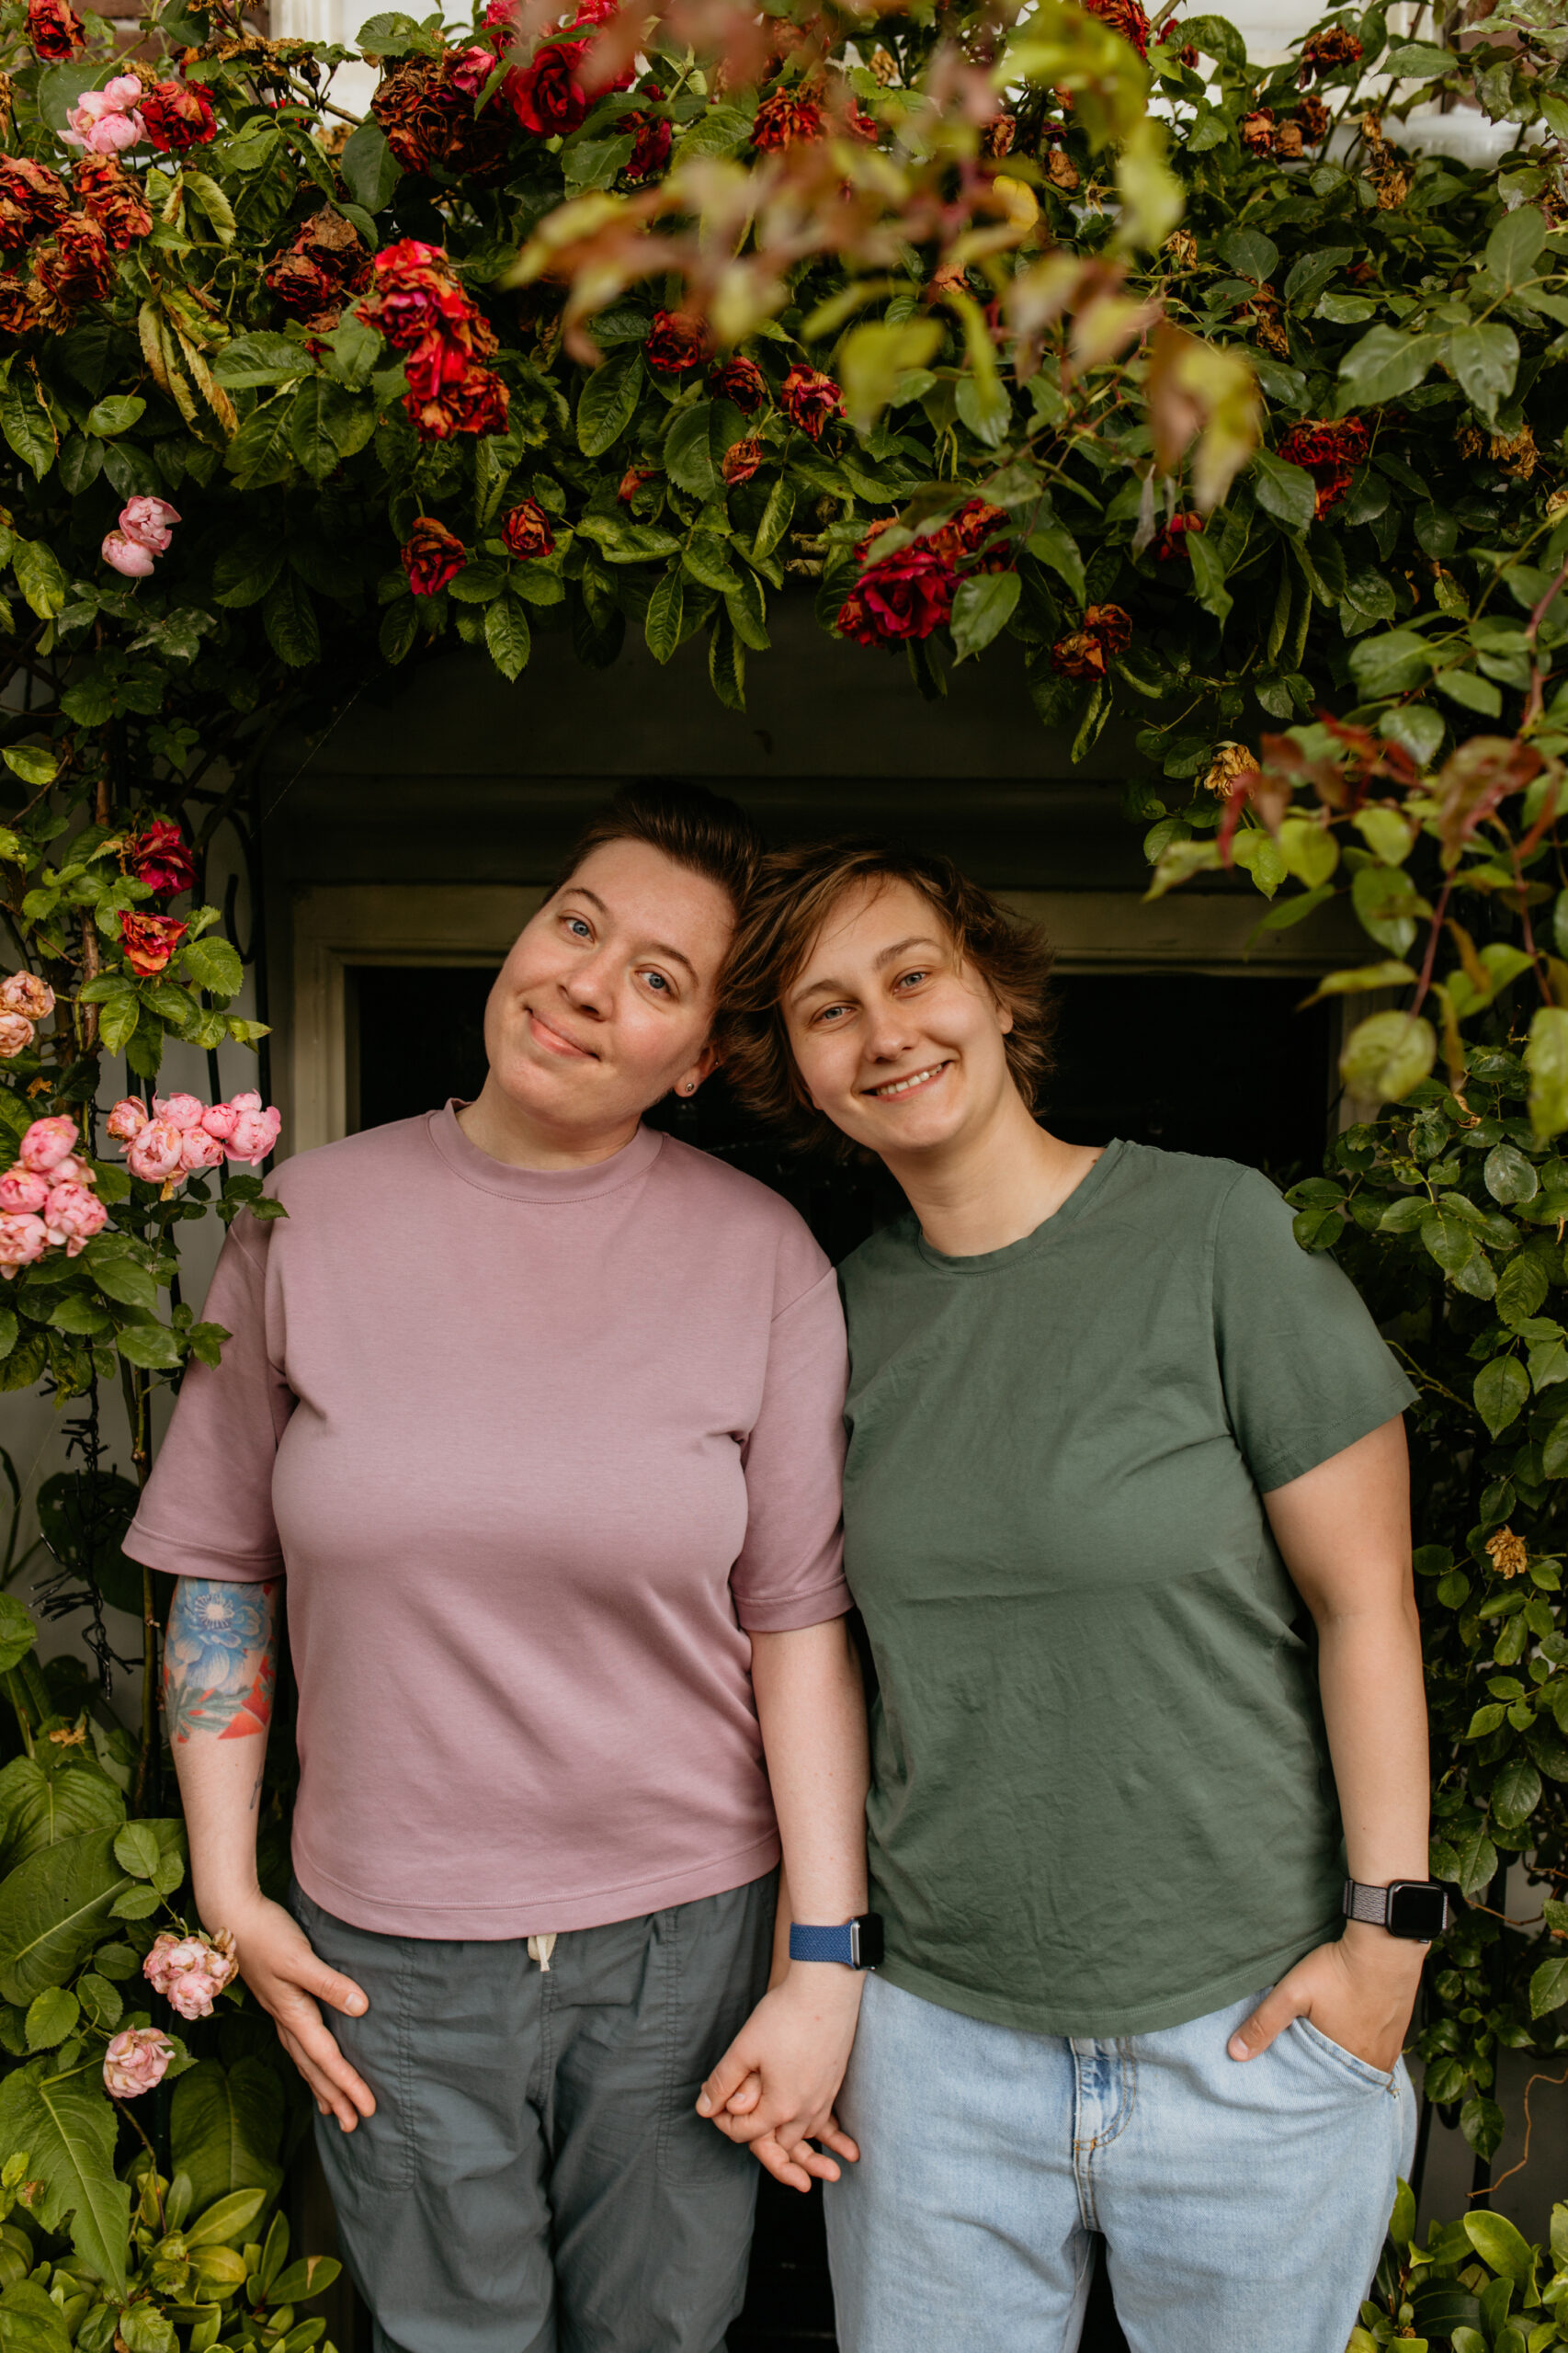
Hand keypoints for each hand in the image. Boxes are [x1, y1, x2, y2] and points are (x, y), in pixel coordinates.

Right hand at [214, 1889, 375, 2130]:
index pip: (327, 2058)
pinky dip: (308, 2063)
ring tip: (333, 2111)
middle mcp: (286, 2019)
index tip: (368, 2109)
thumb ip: (329, 1983)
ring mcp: (280, 2012)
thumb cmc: (267, 1934)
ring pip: (303, 2060)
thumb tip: (362, 2009)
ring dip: (320, 2086)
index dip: (348, 2085)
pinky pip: (297, 2044)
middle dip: (334, 2098)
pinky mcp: (278, 2000)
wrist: (232, 1916)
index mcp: (294, 2013)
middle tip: (355, 2125)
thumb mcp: (299, 1958)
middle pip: (314, 2069)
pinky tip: (312, 2064)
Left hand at [696, 1965, 864, 2191]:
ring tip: (763, 2105)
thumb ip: (722, 2083)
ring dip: (782, 2127)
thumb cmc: (784, 2017)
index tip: (714, 2100)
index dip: (722, 2121)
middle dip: (754, 2130)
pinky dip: (803, 2115)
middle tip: (736, 2103)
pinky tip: (791, 2096)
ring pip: (802, 2132)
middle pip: (777, 2141)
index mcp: (781, 2108)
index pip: (745, 2134)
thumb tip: (703, 2108)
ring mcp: (825, 2097)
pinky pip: (818, 2115)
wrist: (827, 1989)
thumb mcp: (743, 2049)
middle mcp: (807, 2111)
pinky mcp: (836, 2082)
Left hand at [1228, 1924, 1424, 2073]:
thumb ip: (1264, 2023)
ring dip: (1344, 2052)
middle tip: (1308, 2049)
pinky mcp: (1400, 2028)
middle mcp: (1375, 2062)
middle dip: (1323, 2065)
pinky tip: (1352, 2025)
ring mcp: (1391, 2046)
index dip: (1304, 2076)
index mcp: (1350, 2065)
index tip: (1291, 2067)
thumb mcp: (1293, 1994)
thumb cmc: (1341, 1971)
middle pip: (1342, 2073)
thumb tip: (1236, 2052)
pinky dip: (1362, 2039)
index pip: (1321, 2085)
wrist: (1385, 1945)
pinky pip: (1378, 2044)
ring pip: (1361, 2059)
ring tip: (1328, 2037)